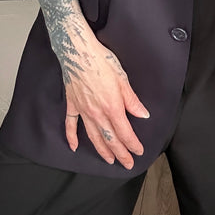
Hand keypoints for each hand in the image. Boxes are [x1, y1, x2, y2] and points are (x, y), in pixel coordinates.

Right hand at [63, 35, 149, 169]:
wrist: (78, 51)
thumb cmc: (102, 61)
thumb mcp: (123, 78)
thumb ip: (132, 100)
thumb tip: (143, 115)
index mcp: (112, 107)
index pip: (124, 133)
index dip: (132, 144)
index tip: (139, 152)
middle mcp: (97, 113)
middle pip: (110, 139)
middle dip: (120, 153)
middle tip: (127, 164)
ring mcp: (83, 110)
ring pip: (93, 136)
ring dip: (101, 150)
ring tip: (109, 159)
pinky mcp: (72, 104)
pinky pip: (71, 124)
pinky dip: (71, 137)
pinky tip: (74, 147)